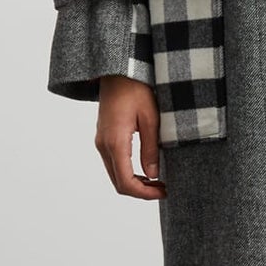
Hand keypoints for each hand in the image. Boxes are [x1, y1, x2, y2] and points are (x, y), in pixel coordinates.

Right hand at [95, 76, 165, 198]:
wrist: (117, 71)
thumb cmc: (136, 88)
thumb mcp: (151, 118)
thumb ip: (151, 148)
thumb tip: (153, 175)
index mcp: (115, 142)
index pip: (126, 182)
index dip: (144, 193)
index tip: (163, 192)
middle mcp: (103, 145)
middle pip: (118, 183)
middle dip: (141, 191)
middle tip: (164, 189)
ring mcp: (101, 142)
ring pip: (115, 175)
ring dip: (135, 183)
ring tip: (158, 181)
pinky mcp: (103, 138)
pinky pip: (113, 164)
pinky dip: (128, 172)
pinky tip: (145, 170)